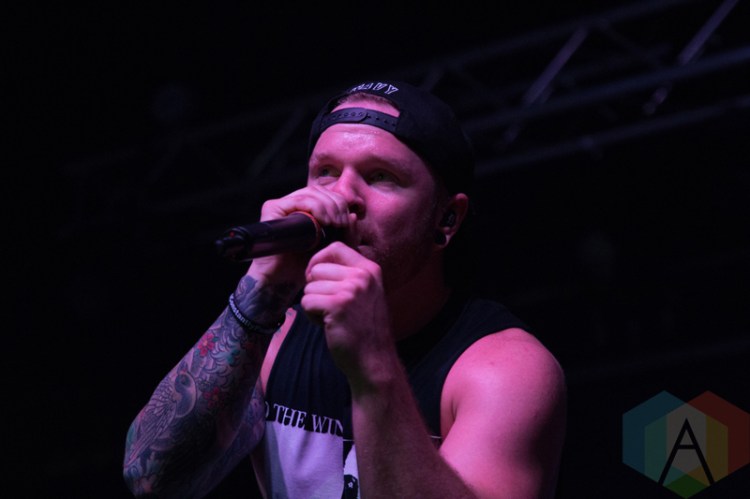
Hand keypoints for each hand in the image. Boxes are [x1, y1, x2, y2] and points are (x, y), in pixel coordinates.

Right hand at [247, 186, 353, 287]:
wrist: (283, 280)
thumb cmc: (306, 265)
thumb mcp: (334, 248)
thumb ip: (347, 235)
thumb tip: (354, 215)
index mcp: (306, 208)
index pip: (326, 194)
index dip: (340, 203)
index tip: (347, 222)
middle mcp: (292, 203)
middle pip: (320, 190)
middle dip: (336, 204)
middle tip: (343, 223)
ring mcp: (281, 204)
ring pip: (311, 193)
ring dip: (329, 206)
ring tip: (336, 223)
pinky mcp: (272, 208)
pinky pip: (298, 200)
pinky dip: (316, 207)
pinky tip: (325, 221)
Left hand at [301, 242, 393, 384]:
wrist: (374, 360)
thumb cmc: (364, 330)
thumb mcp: (365, 294)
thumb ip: (348, 276)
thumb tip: (315, 264)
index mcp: (370, 269)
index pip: (335, 248)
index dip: (319, 261)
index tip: (318, 278)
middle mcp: (363, 276)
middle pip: (317, 268)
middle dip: (316, 288)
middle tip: (331, 307)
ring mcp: (351, 290)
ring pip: (309, 287)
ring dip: (314, 305)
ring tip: (332, 318)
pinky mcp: (338, 306)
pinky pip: (307, 302)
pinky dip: (311, 316)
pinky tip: (328, 325)